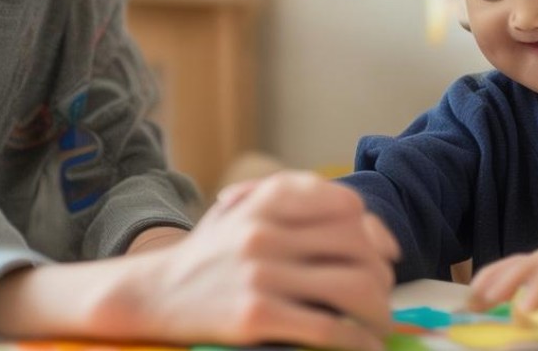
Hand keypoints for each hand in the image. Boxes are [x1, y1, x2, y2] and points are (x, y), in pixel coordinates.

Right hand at [127, 170, 400, 350]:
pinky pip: (327, 329)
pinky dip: (356, 341)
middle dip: (380, 275)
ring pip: (351, 288)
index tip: (380, 255)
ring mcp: (260, 274)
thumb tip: (377, 234)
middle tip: (383, 297)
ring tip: (379, 325)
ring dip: (378, 311)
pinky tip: (363, 347)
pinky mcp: (256, 316)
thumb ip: (302, 206)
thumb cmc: (211, 254)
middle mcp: (265, 231)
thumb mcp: (245, 211)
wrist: (154, 292)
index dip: (373, 231)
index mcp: (266, 201)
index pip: (346, 205)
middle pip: (356, 246)